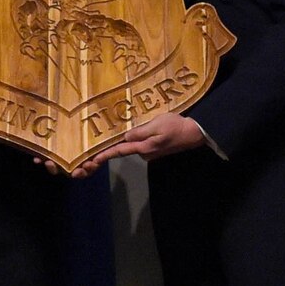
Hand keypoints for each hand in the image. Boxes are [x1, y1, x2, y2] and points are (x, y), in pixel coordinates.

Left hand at [90, 114, 205, 167]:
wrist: (194, 133)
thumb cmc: (176, 126)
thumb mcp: (157, 124)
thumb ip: (140, 132)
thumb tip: (124, 137)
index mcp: (143, 147)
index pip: (119, 151)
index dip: (104, 155)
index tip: (91, 160)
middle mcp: (144, 153)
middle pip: (122, 150)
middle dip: (107, 151)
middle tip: (90, 156)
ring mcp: (149, 152)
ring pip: (131, 146)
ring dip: (120, 143)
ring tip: (109, 137)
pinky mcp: (153, 149)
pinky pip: (138, 144)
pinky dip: (132, 141)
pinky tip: (130, 133)